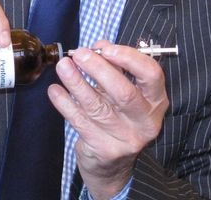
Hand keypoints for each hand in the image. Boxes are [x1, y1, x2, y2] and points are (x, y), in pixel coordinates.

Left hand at [48, 41, 168, 199]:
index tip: (106, 49)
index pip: (151, 74)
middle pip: (124, 92)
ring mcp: (125, 137)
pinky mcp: (104, 148)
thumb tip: (100, 46)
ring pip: (97, 106)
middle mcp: (145, 120)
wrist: (113, 165)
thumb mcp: (124, 90)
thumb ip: (115, 67)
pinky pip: (80, 121)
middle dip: (99, 70)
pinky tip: (55, 90)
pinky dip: (65, 103)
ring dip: (77, 83)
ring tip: (63, 66)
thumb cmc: (119, 117)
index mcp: (156, 100)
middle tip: (79, 55)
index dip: (129, 58)